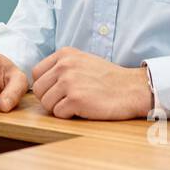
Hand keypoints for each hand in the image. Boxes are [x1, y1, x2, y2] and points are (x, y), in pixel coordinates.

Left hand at [30, 48, 152, 119]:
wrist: (132, 89)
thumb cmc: (108, 79)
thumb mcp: (82, 61)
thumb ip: (61, 66)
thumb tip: (40, 80)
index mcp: (64, 54)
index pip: (37, 73)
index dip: (45, 86)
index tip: (58, 91)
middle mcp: (64, 65)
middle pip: (39, 90)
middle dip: (50, 99)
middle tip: (68, 101)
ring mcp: (69, 82)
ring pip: (46, 103)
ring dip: (59, 108)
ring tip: (77, 104)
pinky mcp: (75, 99)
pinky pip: (58, 113)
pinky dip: (68, 115)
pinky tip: (83, 109)